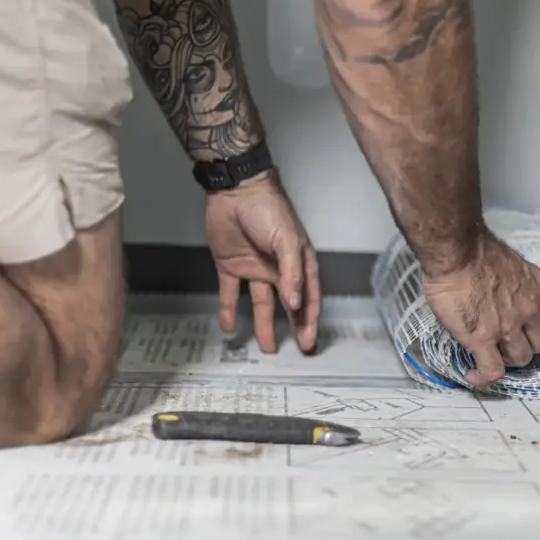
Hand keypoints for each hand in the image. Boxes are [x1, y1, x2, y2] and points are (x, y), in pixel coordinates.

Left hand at [205, 172, 320, 353]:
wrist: (235, 190)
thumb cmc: (268, 208)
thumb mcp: (287, 240)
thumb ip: (292, 273)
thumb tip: (295, 303)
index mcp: (298, 261)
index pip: (309, 296)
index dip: (311, 318)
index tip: (310, 339)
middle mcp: (279, 268)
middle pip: (289, 304)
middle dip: (295, 326)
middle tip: (299, 348)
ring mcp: (255, 268)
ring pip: (262, 303)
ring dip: (263, 324)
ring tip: (266, 346)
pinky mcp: (231, 266)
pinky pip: (231, 293)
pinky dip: (229, 310)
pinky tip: (229, 326)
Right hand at [420, 231, 539, 386]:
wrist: (457, 252)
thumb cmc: (475, 250)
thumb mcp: (509, 262)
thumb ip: (514, 281)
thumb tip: (499, 290)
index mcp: (535, 288)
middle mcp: (527, 310)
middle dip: (526, 346)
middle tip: (507, 342)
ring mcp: (506, 327)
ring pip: (519, 359)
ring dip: (505, 359)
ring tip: (487, 353)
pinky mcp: (481, 339)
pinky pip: (491, 370)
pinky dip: (484, 377)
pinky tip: (473, 374)